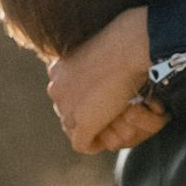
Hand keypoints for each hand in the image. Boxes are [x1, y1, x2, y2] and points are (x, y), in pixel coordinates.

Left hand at [47, 7, 157, 155]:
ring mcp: (67, 108)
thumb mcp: (96, 48)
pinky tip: (107, 138)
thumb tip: (95, 72)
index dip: (80, 101)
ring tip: (111, 125)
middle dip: (83, 117)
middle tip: (106, 116)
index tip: (97, 101)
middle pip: (65, 112)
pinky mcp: (82, 124)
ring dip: (91, 129)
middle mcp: (56, 88)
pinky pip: (83, 145)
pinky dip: (95, 144)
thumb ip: (89, 63)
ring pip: (73, 129)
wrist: (129, 47)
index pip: (63, 94)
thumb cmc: (122, 40)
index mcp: (57, 68)